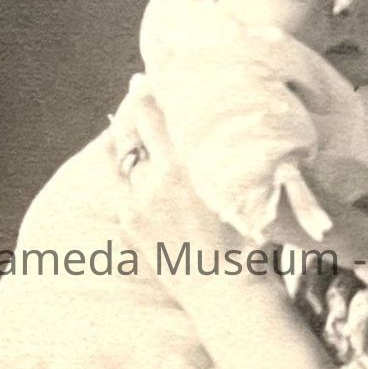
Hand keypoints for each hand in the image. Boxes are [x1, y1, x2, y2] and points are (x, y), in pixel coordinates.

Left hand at [108, 81, 245, 278]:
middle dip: (135, 110)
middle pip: (134, 133)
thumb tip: (218, 134)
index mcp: (183, 166)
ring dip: (126, 142)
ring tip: (128, 129)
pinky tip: (129, 168)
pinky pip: (120, 188)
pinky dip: (123, 172)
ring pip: (122, 160)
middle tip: (137, 90)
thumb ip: (221, 156)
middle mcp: (155, 180)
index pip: (156, 118)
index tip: (145, 79)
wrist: (224, 290)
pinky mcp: (130, 223)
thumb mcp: (239, 186)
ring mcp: (137, 202)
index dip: (149, 94)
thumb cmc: (246, 239)